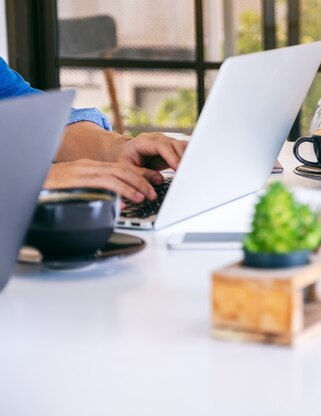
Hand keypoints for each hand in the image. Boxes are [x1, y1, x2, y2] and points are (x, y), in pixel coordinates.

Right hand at [45, 159, 163, 202]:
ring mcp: (82, 172)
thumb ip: (96, 192)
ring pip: (116, 174)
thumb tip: (117, 203)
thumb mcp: (77, 188)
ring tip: (146, 196)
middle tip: (155, 190)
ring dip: (135, 185)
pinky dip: (120, 190)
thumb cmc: (50, 188)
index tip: (155, 180)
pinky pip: (103, 183)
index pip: (121, 168)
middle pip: (122, 169)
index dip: (140, 174)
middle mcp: (88, 166)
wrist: (25, 180)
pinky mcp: (76, 179)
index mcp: (90, 167)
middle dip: (142, 179)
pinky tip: (129, 198)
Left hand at [112, 132, 188, 171]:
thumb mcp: (126, 168)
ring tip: (192, 172)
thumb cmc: (124, 158)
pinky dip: (189, 159)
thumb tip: (158, 179)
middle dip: (184, 159)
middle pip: (176, 145)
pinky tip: (192, 168)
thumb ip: (141, 174)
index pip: (162, 146)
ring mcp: (167, 142)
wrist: (124, 151)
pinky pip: (185, 150)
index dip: (172, 157)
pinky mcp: (173, 148)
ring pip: (184, 146)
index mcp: (145, 141)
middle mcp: (158, 139)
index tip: (179, 168)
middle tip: (189, 174)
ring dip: (189, 159)